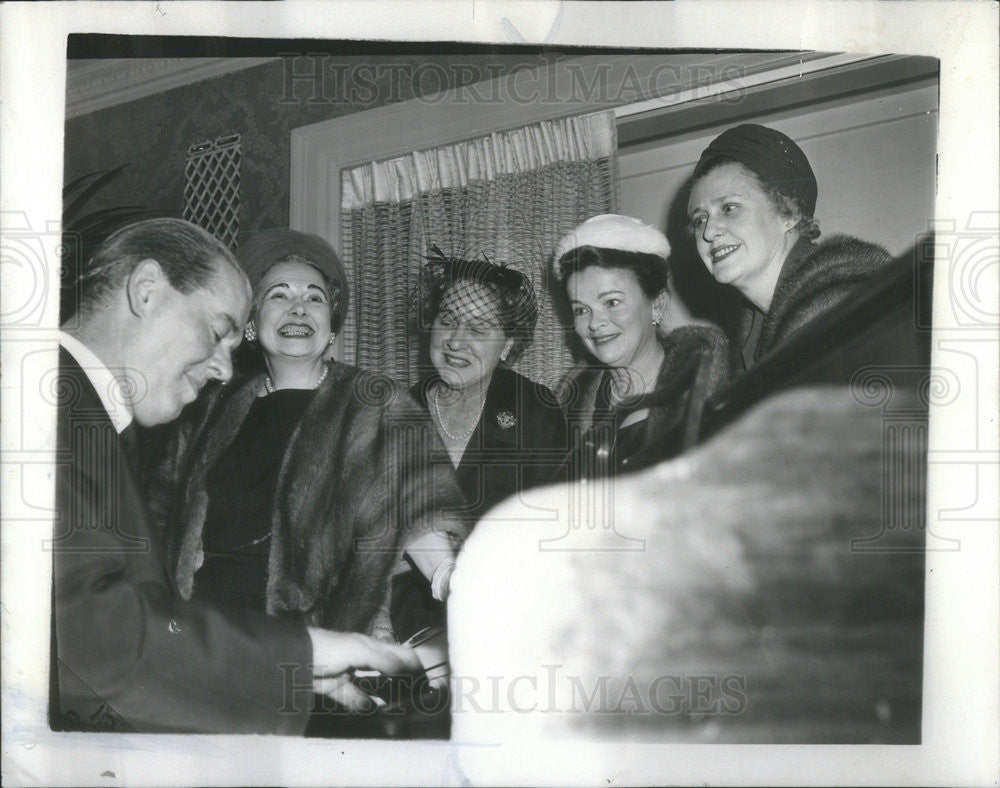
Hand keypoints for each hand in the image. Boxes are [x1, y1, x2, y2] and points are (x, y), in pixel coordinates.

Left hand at [307, 628, 421, 710]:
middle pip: (390, 673)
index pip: (401, 655)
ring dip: (385, 698)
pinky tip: (375, 713)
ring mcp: (352, 676)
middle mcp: (365, 660)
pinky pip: (356, 700)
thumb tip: (409, 671)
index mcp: (374, 646)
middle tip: (418, 702)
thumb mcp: (359, 651)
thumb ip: (384, 661)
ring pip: (374, 688)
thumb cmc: (330, 647)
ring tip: (400, 711)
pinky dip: (365, 707)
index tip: (430, 683)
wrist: (293, 657)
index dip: (416, 667)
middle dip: (404, 684)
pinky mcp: (338, 690)